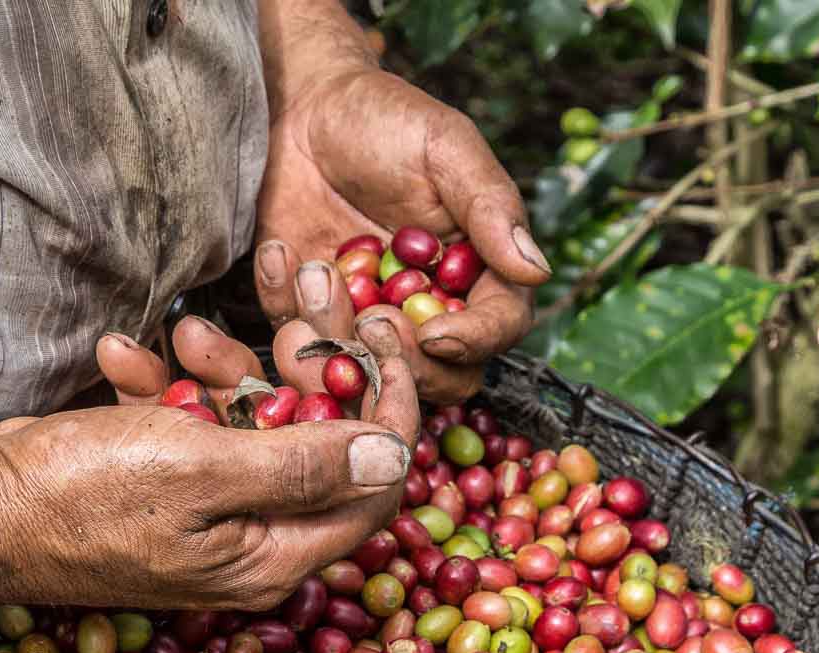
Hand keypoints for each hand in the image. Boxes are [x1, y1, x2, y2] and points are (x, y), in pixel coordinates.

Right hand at [0, 318, 418, 610]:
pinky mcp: (165, 481)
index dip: (391, 407)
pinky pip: (192, 424)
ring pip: (253, 418)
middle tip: (304, 288)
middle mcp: (253, 538)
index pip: (374, 481)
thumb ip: (304, 466)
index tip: (382, 332)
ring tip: (184, 331)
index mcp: (276, 553)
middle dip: (309, 360)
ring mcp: (208, 509)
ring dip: (224, 364)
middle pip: (321, 438)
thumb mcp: (202, 472)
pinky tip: (125, 355)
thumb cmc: (79, 499)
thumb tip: (395, 457)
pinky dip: (166, 385)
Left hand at [253, 64, 549, 402]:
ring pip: (367, 375)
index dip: (474, 342)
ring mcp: (369, 320)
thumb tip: (537, 270)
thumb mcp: (445, 148)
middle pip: (440, 376)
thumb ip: (490, 207)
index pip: (499, 328)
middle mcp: (430, 308)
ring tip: (314, 271)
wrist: (304, 111)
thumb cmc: (386, 119)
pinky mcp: (313, 318)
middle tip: (371, 320)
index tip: (435, 334)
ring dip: (337, 338)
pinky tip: (281, 252)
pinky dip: (285, 305)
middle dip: (404, 361)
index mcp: (479, 272)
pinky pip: (301, 344)